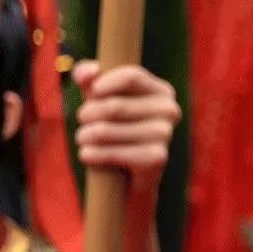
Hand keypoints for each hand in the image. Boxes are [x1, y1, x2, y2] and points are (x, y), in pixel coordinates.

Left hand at [72, 61, 179, 196]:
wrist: (124, 179)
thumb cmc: (110, 129)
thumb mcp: (98, 98)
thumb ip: (89, 77)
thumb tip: (86, 73)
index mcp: (160, 90)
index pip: (131, 76)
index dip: (102, 84)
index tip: (91, 92)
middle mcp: (169, 110)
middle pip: (113, 105)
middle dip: (86, 115)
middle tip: (83, 123)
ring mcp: (165, 135)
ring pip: (105, 130)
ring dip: (84, 136)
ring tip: (84, 140)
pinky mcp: (156, 159)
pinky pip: (111, 153)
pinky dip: (91, 155)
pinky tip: (88, 155)